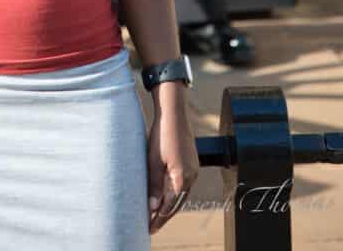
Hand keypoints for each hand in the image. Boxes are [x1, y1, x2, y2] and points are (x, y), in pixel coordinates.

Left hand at [146, 89, 199, 233]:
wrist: (174, 113)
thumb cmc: (162, 134)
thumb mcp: (153, 161)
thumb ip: (154, 186)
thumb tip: (153, 208)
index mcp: (182, 178)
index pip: (169, 206)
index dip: (158, 219)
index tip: (148, 228)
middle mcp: (191, 176)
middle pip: (177, 204)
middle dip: (164, 216)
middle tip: (151, 226)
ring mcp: (194, 170)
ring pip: (181, 195)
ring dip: (170, 205)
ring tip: (156, 215)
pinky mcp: (192, 163)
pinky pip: (184, 185)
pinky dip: (174, 194)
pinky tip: (166, 196)